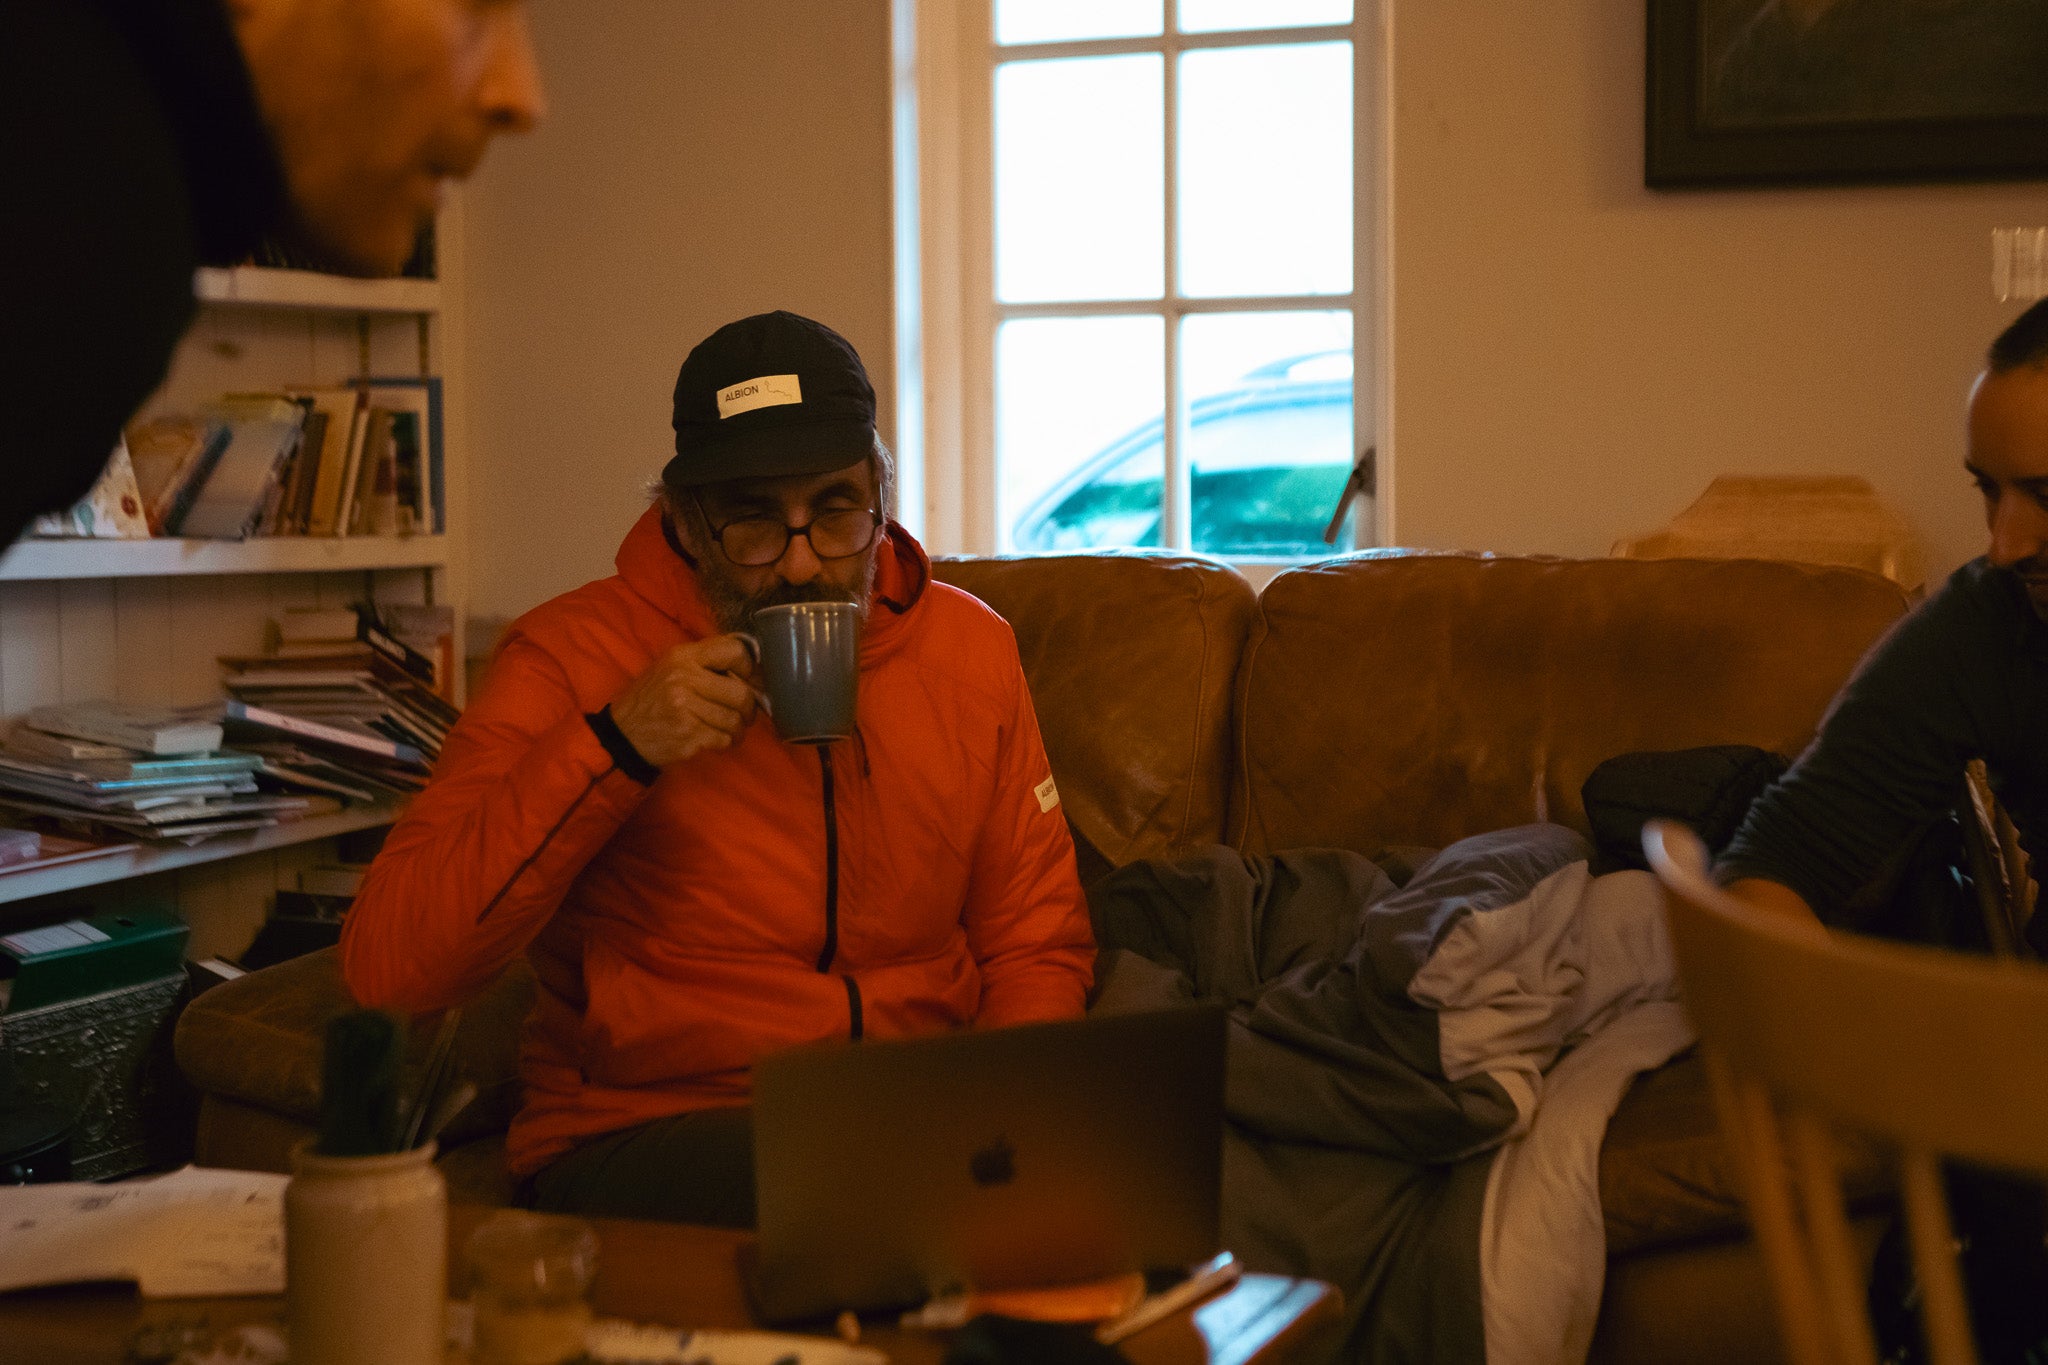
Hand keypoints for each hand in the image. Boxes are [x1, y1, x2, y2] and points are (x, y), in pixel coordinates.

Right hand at [608, 635, 760, 768]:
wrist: (621, 735)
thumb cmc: (651, 700)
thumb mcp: (670, 668)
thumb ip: (704, 663)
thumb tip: (750, 669)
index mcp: (682, 656)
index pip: (733, 651)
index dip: (748, 667)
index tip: (748, 679)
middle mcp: (684, 678)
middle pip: (741, 692)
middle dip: (748, 708)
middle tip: (743, 713)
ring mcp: (686, 707)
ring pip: (735, 719)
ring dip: (738, 728)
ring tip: (730, 729)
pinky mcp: (688, 734)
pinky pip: (724, 738)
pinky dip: (726, 742)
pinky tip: (717, 740)